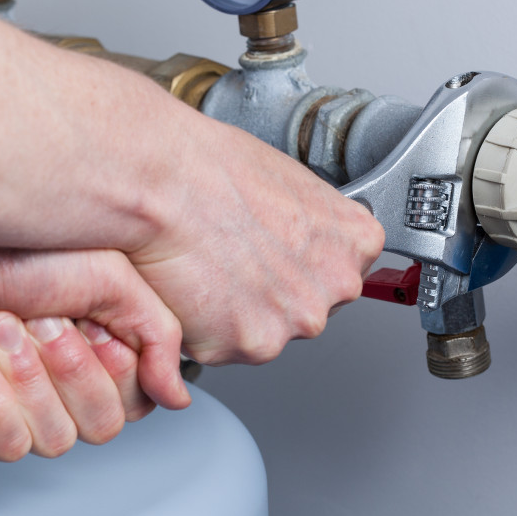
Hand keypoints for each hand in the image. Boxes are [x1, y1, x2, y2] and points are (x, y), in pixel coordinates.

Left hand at [0, 229, 189, 460]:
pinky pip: (4, 446)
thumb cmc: (6, 247)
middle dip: (70, 370)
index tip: (89, 324)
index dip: (115, 367)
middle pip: (100, 424)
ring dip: (25, 379)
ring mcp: (15, 400)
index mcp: (97, 341)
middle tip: (41, 322)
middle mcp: (58, 375)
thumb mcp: (112, 277)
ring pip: (54, 440)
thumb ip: (158, 336)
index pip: (137, 397)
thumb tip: (178, 394)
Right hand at [130, 119, 384, 365]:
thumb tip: (299, 240)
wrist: (161, 183)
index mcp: (355, 241)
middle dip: (273, 292)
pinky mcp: (247, 346)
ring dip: (239, 312)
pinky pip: (225, 347)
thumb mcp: (290, 180)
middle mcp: (334, 287)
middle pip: (306, 305)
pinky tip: (193, 284)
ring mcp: (293, 321)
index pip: (341, 270)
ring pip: (265, 330)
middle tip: (235, 257)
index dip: (300, 263)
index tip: (277, 254)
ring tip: (208, 265)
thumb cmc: (211, 168)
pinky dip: (205, 327)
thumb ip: (311, 224)